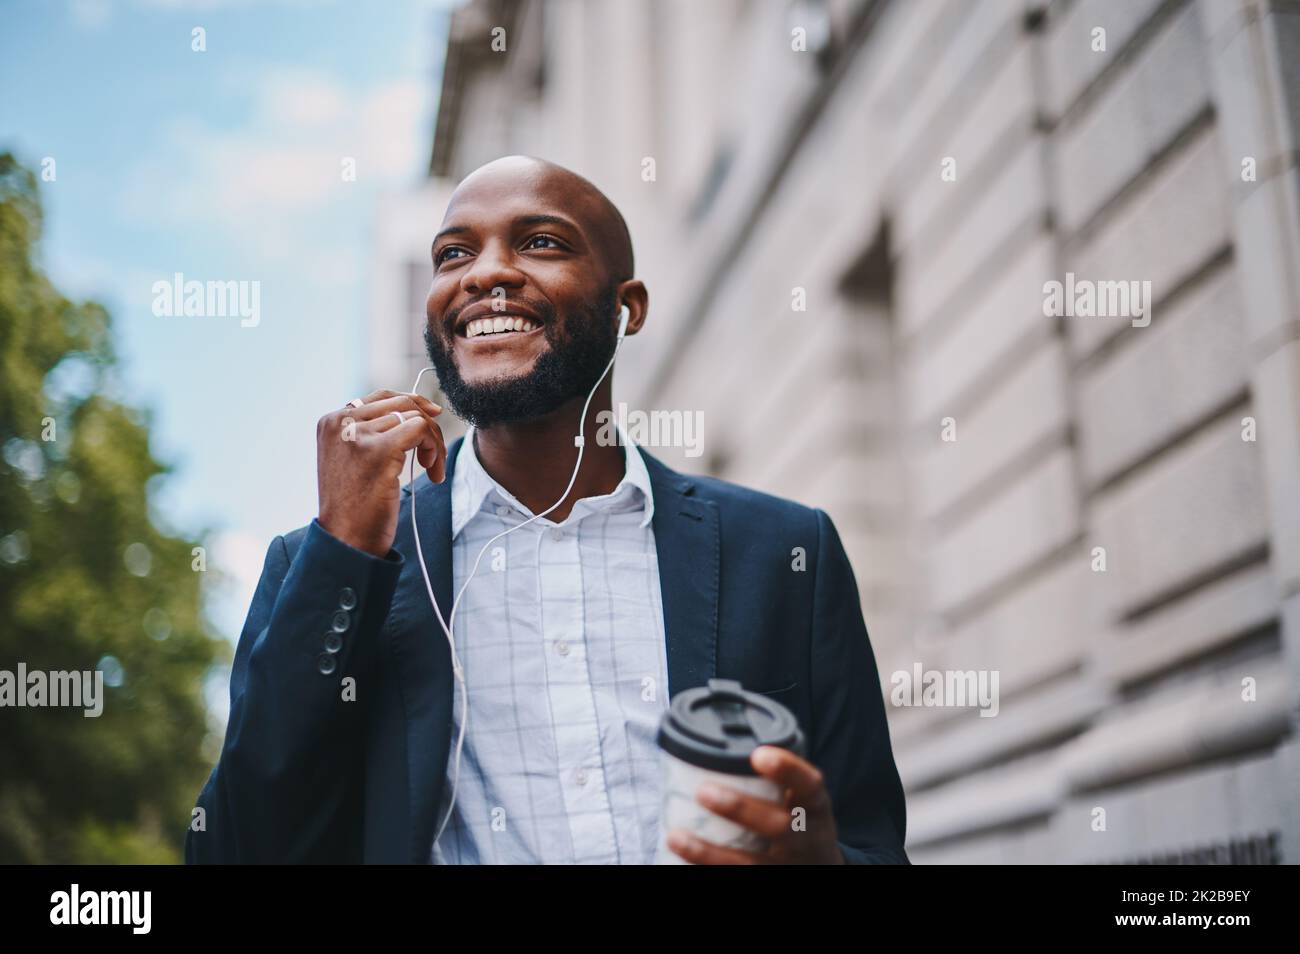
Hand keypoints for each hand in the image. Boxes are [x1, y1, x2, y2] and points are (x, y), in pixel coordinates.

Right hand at [317, 389, 445, 556]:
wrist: (346, 539)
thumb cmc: (355, 505)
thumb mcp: (353, 459)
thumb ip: (371, 432)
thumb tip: (416, 407)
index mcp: (331, 421)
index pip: (381, 397)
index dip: (412, 405)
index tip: (432, 418)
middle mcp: (341, 421)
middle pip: (402, 404)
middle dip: (427, 427)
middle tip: (433, 459)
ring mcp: (358, 433)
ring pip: (416, 417)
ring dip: (434, 444)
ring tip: (432, 470)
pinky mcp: (379, 448)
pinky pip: (421, 428)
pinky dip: (434, 447)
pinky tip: (431, 471)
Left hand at [665, 745, 845, 864]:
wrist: (821, 867)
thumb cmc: (799, 822)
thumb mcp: (802, 800)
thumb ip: (775, 779)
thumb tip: (714, 747)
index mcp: (815, 808)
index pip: (809, 785)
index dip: (787, 769)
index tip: (758, 754)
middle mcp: (806, 839)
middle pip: (779, 827)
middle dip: (740, 809)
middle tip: (703, 791)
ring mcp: (787, 866)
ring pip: (749, 864)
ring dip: (709, 852)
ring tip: (676, 837)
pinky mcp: (768, 881)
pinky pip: (736, 878)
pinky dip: (707, 871)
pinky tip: (681, 862)